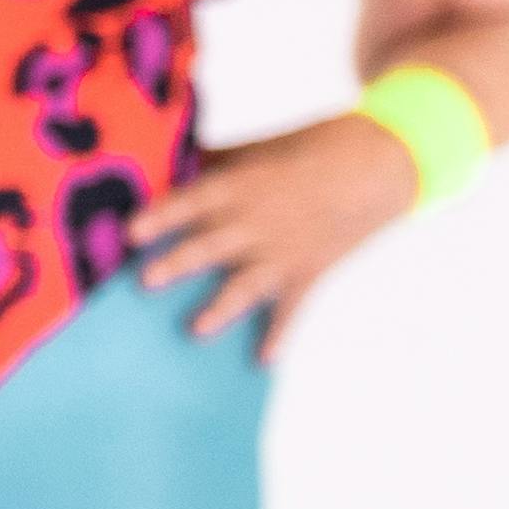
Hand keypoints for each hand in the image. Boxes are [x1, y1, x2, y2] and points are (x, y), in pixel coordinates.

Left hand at [124, 117, 423, 357]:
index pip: (192, 200)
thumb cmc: (309, 147)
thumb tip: (164, 161)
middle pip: (212, 244)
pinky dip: (279, 335)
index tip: (130, 232)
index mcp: (240, 183)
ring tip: (195, 329)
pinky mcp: (309, 271)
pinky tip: (261, 361)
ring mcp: (284, 249)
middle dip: (180, 263)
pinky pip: (292, 309)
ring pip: (247, 284)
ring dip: (221, 307)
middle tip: (145, 282)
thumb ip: (215, 161)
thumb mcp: (259, 146)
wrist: (378, 163)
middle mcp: (258, 220)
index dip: (162, 216)